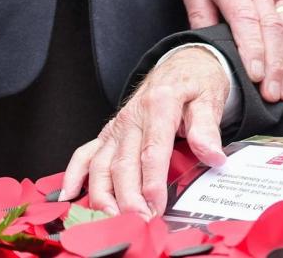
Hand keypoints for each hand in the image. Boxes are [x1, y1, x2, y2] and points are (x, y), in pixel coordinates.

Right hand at [61, 48, 229, 216]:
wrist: (183, 63)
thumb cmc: (197, 81)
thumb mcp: (210, 97)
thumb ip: (207, 128)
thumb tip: (213, 155)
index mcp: (160, 104)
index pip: (152, 149)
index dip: (152, 181)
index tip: (156, 205)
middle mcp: (132, 115)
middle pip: (124, 162)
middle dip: (129, 196)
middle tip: (139, 220)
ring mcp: (118, 125)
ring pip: (102, 163)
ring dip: (103, 193)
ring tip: (112, 217)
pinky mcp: (110, 132)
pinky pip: (86, 153)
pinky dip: (75, 174)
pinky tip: (69, 195)